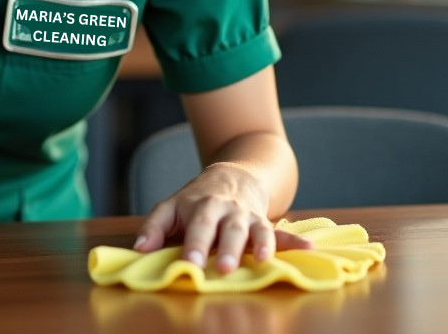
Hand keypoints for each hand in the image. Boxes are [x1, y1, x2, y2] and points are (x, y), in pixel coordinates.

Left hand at [132, 161, 310, 273]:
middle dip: (227, 250)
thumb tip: (138, 250)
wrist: (231, 177)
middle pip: (227, 230)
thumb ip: (154, 228)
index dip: (194, 246)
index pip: (197, 227)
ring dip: (259, 246)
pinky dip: (295, 241)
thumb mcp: (170, 207)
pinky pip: (281, 233)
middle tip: (224, 269)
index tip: (190, 264)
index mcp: (201, 207)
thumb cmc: (195, 201)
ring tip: (261, 261)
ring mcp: (248, 217)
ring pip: (255, 230)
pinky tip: (308, 249)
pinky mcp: (265, 224)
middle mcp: (227, 211)